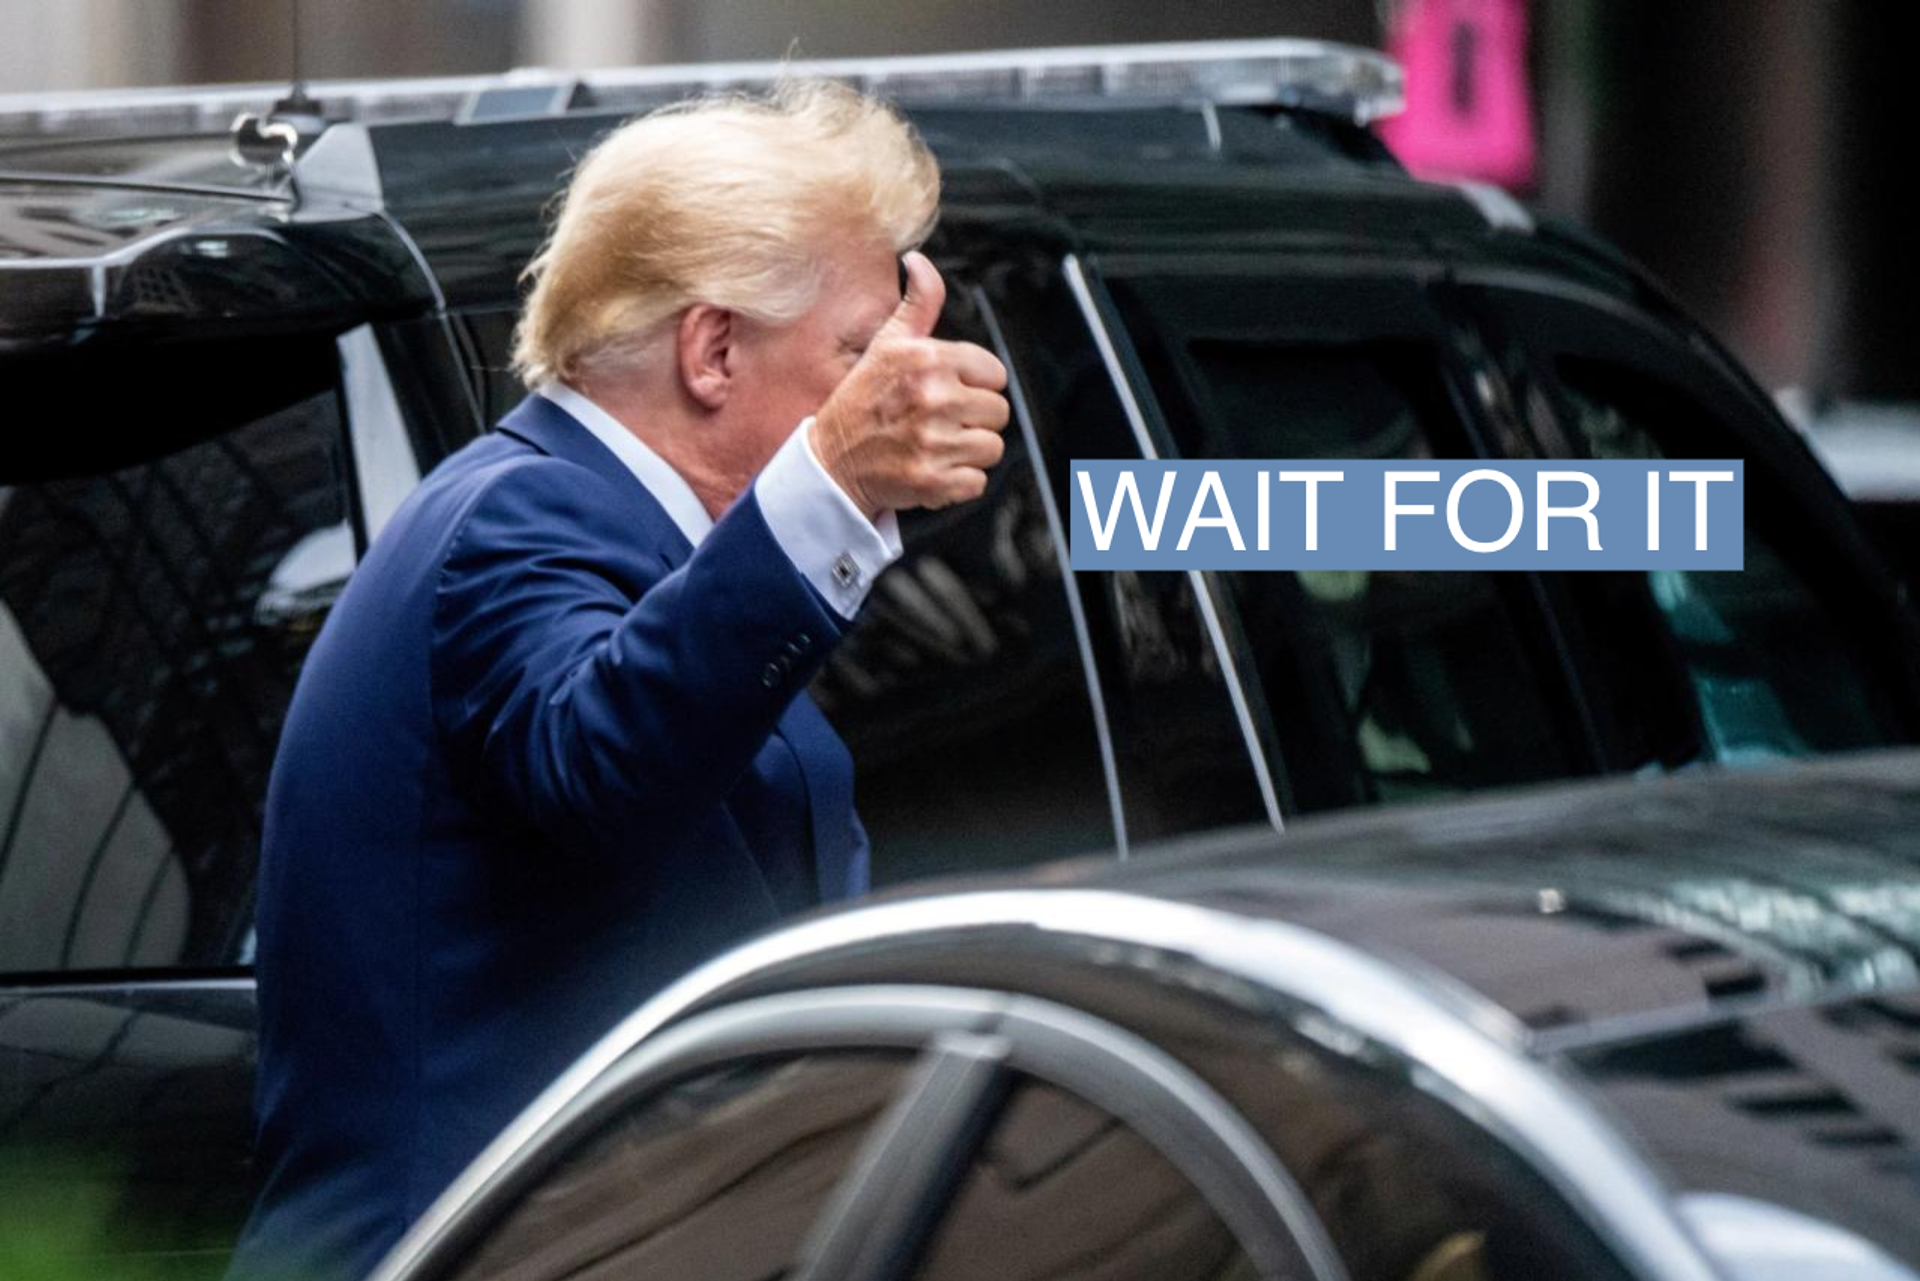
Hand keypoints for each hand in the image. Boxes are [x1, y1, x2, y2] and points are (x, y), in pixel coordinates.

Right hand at [810, 252, 1010, 517]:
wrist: (830, 462)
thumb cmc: (862, 401)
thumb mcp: (887, 344)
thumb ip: (917, 303)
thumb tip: (918, 262)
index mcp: (928, 359)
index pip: (995, 374)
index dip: (975, 386)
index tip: (948, 393)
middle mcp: (932, 397)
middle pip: (998, 412)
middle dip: (974, 420)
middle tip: (939, 422)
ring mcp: (932, 440)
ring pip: (991, 448)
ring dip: (968, 452)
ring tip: (936, 445)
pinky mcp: (932, 480)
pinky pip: (977, 481)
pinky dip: (958, 482)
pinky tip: (932, 468)